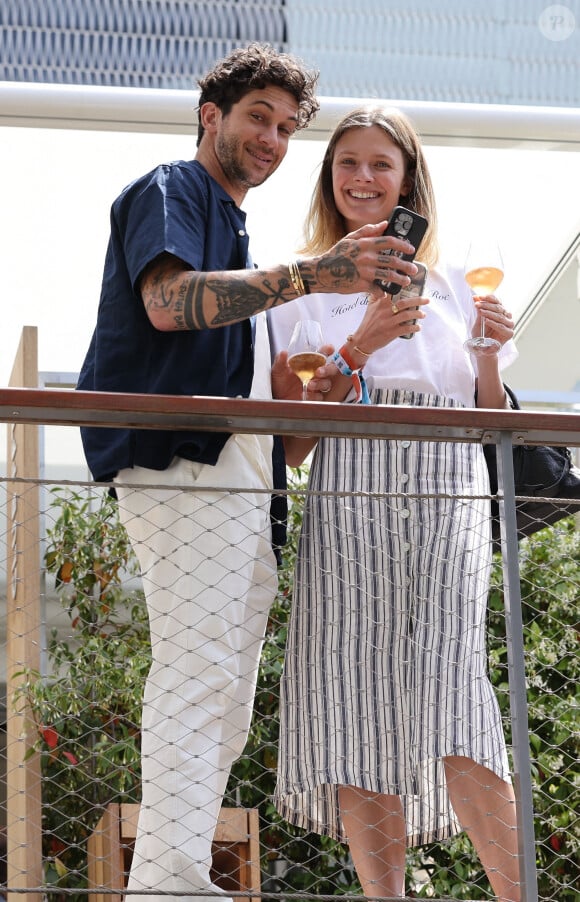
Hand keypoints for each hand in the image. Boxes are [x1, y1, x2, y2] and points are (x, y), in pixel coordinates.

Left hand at [271, 346, 333, 400]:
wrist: (277, 397)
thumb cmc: (280, 381)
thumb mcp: (278, 369)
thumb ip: (280, 361)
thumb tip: (283, 353)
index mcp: (309, 363)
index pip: (322, 354)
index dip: (328, 350)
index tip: (329, 349)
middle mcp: (315, 373)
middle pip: (330, 369)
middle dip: (327, 370)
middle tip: (318, 372)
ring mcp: (316, 385)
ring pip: (326, 383)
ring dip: (319, 383)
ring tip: (309, 384)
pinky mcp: (314, 397)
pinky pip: (319, 397)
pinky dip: (313, 396)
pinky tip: (305, 394)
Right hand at [303, 222, 417, 296]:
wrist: (321, 272)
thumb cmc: (336, 254)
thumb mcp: (350, 239)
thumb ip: (368, 231)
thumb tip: (385, 224)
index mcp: (365, 244)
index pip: (389, 242)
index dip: (402, 245)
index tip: (411, 249)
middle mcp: (366, 257)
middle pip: (392, 261)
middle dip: (406, 265)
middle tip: (414, 269)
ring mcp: (364, 272)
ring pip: (388, 276)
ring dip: (399, 279)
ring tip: (406, 281)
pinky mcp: (360, 285)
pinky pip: (376, 289)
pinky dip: (382, 292)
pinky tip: (386, 293)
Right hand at [347, 291, 429, 360]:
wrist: (363, 341)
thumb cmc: (368, 324)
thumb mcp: (369, 308)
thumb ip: (376, 297)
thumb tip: (382, 286)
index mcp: (380, 304)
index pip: (394, 292)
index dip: (405, 288)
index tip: (415, 286)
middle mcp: (385, 312)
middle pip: (404, 303)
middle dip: (418, 300)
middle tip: (427, 300)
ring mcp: (388, 323)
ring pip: (407, 315)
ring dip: (417, 314)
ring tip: (423, 314)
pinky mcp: (391, 333)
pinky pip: (406, 329)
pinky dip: (414, 327)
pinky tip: (418, 327)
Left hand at [472, 295, 513, 347]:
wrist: (482, 348)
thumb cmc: (480, 334)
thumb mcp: (477, 321)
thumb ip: (478, 310)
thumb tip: (475, 297)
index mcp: (500, 311)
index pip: (497, 301)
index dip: (488, 298)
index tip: (478, 297)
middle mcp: (506, 316)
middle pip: (498, 307)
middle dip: (486, 305)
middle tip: (477, 304)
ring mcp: (509, 324)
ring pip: (500, 316)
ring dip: (490, 313)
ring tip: (481, 312)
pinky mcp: (509, 333)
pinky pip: (501, 327)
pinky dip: (494, 323)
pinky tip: (486, 321)